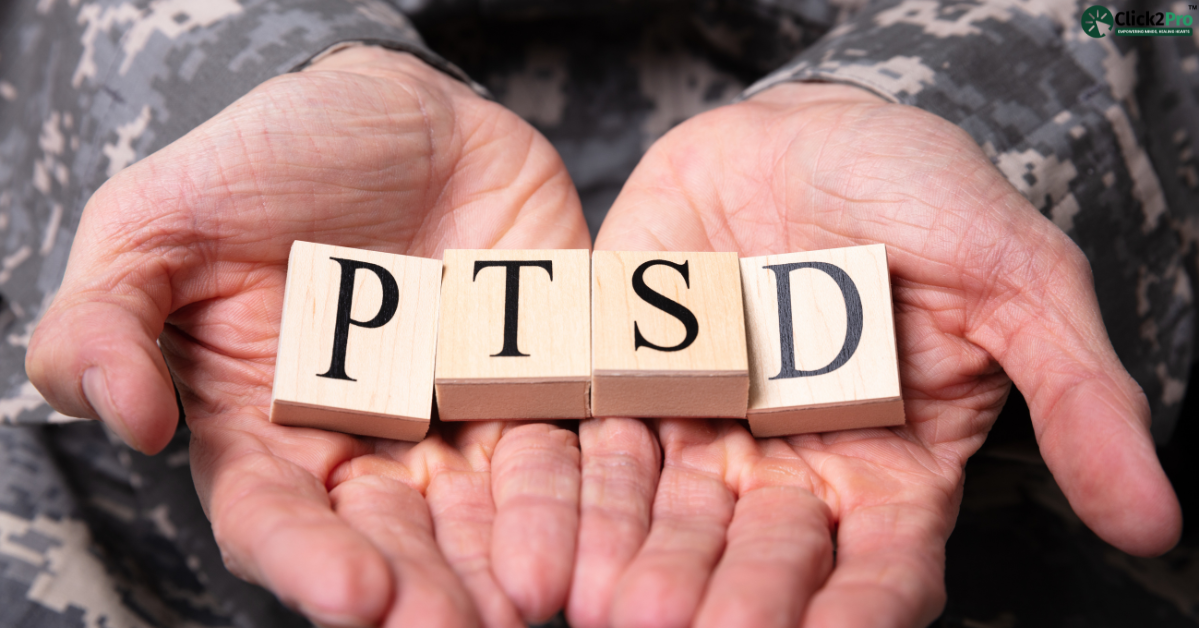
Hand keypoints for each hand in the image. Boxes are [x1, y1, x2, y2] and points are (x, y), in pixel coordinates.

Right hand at [27, 47, 587, 627]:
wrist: (392, 106)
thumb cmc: (262, 163)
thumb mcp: (153, 226)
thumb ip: (109, 321)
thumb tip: (123, 421)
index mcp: (268, 429)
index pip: (280, 519)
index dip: (312, 562)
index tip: (355, 597)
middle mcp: (369, 442)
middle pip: (396, 536)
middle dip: (427, 586)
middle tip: (463, 627)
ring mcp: (461, 414)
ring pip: (490, 506)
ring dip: (512, 554)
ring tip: (537, 594)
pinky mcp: (544, 377)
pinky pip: (572, 438)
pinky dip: (585, 483)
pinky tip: (601, 524)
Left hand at [567, 83, 1181, 627]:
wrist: (805, 126)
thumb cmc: (920, 193)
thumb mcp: (1016, 279)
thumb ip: (1074, 393)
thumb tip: (1154, 518)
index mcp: (890, 466)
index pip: (879, 565)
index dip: (854, 609)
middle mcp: (790, 467)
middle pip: (759, 556)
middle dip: (722, 598)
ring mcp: (705, 427)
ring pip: (671, 514)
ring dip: (639, 562)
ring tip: (605, 603)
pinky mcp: (629, 381)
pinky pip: (598, 443)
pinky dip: (574, 490)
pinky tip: (552, 533)